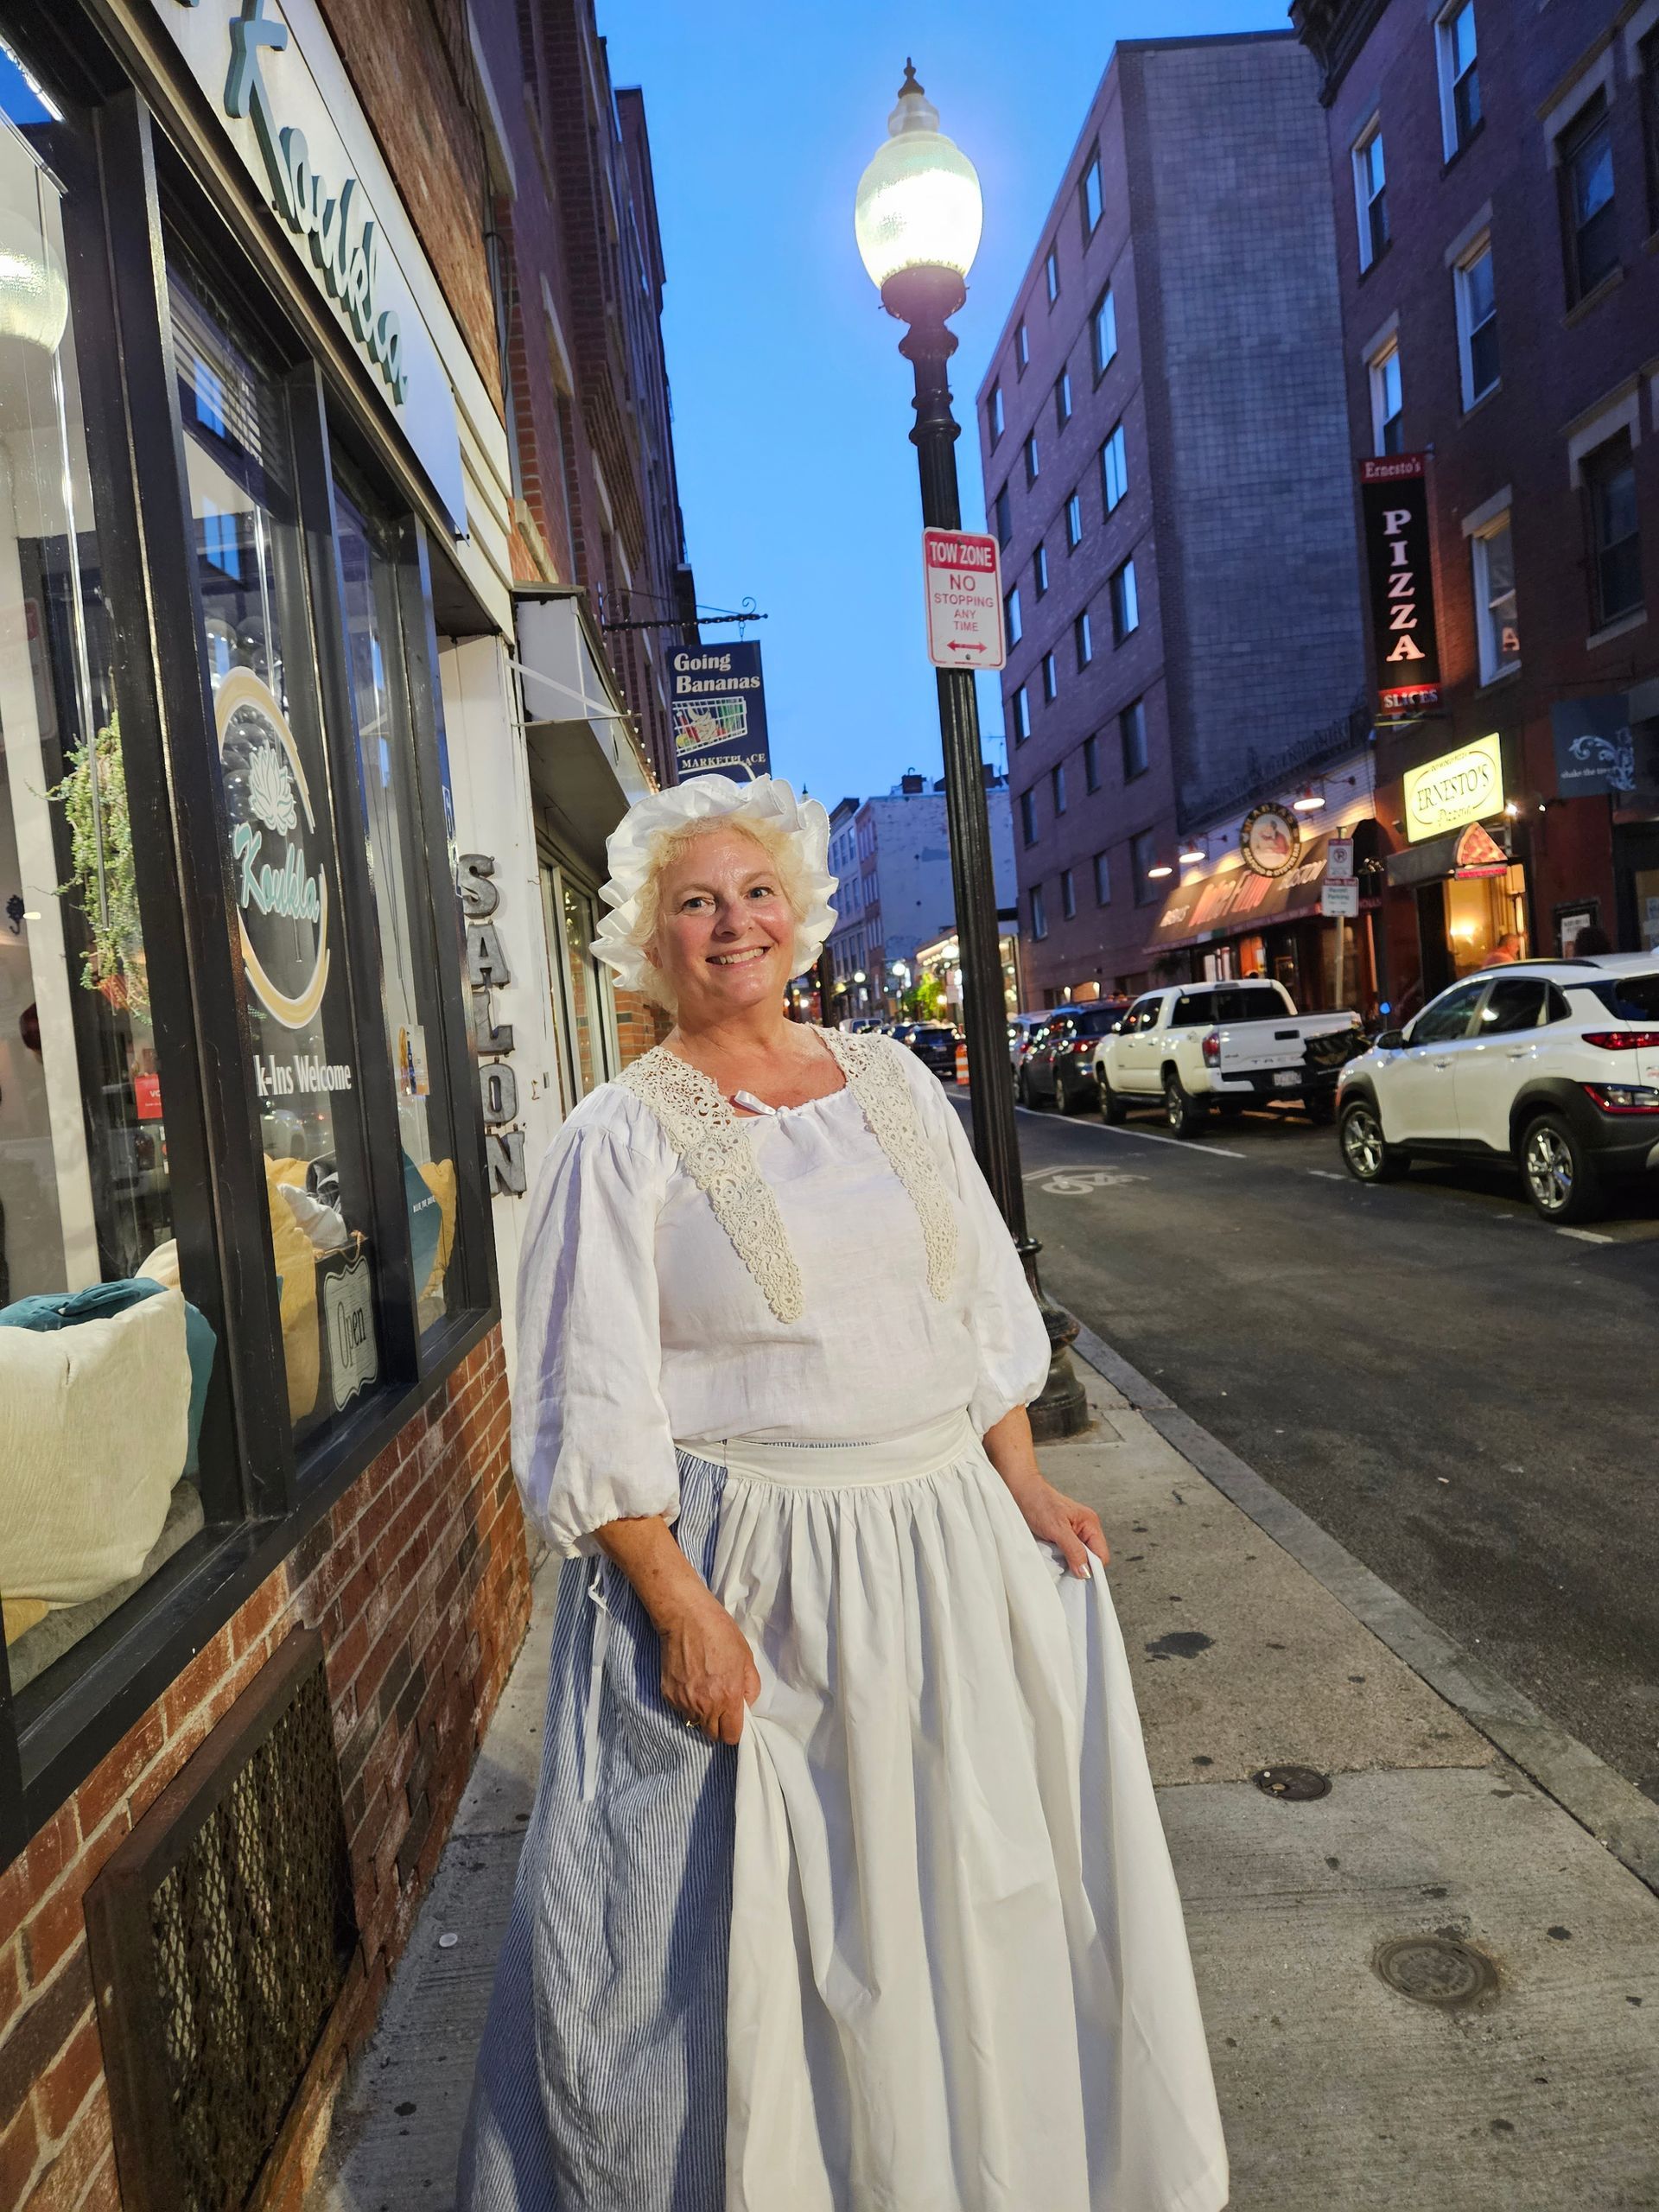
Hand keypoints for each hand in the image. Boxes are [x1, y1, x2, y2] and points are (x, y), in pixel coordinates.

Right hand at [656, 1589, 760, 1743]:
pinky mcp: (668, 1695)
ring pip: (695, 1722)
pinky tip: (690, 1682)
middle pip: (712, 1735)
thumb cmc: (720, 1633)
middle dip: (718, 1725)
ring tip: (703, 1690)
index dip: (734, 1731)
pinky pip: (680, 1709)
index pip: (730, 1736)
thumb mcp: (746, 1658)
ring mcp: (684, 1701)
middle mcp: (705, 1705)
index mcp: (728, 1697)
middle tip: (720, 1705)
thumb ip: (750, 1688)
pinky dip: (686, 1702)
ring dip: (701, 1714)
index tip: (734, 1720)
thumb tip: (746, 1704)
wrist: (686, 1618)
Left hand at [1015, 1479, 1110, 1579]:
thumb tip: (1086, 1572)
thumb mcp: (1057, 1529)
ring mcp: (1074, 1533)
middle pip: (1090, 1559)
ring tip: (1053, 1555)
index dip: (1091, 1568)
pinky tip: (1050, 1553)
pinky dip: (1059, 1557)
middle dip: (1078, 1565)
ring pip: (1078, 1558)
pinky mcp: (1061, 1536)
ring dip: (1067, 1562)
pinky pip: (1066, 1554)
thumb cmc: (1038, 1502)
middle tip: (1062, 1564)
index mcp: (1090, 1524)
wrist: (1019, 1490)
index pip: (1101, 1556)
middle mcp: (1085, 1529)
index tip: (1077, 1575)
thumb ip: (1074, 1550)